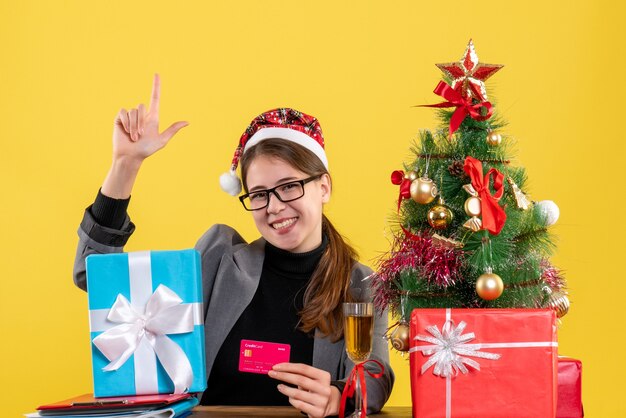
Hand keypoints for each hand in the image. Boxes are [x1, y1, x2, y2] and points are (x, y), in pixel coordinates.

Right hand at [102, 74, 187, 197]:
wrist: (130, 156)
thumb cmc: (146, 150)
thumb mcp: (162, 141)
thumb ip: (173, 130)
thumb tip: (187, 122)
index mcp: (153, 117)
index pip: (155, 98)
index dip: (156, 86)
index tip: (157, 74)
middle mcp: (142, 115)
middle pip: (142, 106)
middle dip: (141, 122)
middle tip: (140, 136)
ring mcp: (130, 116)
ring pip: (133, 111)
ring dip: (134, 126)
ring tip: (133, 137)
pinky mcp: (120, 118)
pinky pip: (123, 112)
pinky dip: (126, 122)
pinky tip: (125, 131)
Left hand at [269, 363, 340, 417]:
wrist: (330, 404)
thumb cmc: (318, 389)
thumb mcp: (314, 379)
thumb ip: (301, 373)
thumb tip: (282, 368)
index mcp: (324, 377)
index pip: (304, 368)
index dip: (288, 366)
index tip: (277, 366)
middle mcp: (324, 388)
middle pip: (300, 379)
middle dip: (283, 375)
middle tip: (272, 374)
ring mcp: (321, 401)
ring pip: (297, 393)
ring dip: (285, 389)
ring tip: (280, 386)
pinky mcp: (317, 412)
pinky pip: (298, 404)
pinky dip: (291, 399)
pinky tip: (290, 397)